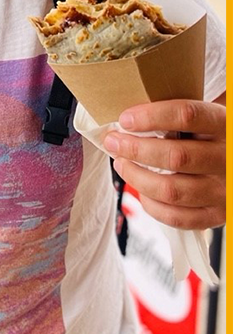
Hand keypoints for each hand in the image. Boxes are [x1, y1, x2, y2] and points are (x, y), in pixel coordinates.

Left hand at [105, 99, 225, 228]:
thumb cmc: (210, 139)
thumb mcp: (203, 120)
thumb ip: (175, 117)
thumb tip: (126, 119)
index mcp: (225, 126)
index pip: (187, 115)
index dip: (151, 116)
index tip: (125, 119)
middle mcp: (229, 159)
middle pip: (176, 157)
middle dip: (135, 150)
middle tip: (113, 142)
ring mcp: (225, 191)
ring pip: (172, 190)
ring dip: (137, 177)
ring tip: (121, 164)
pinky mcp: (217, 215)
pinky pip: (177, 217)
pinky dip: (152, 205)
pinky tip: (141, 191)